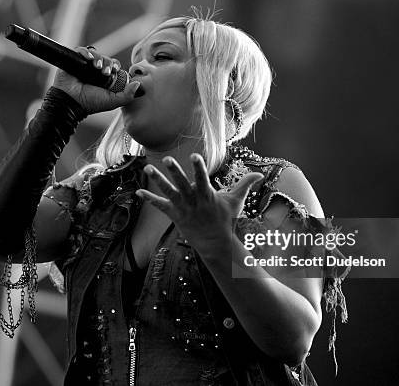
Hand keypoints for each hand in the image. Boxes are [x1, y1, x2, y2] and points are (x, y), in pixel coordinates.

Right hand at [52, 47, 139, 113]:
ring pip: (95, 54)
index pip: (113, 66)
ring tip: (97, 66)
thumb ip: (127, 95)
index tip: (114, 70)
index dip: (115, 66)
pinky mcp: (74, 61)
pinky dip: (86, 52)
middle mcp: (95, 71)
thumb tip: (138, 84)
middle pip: (105, 59)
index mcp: (105, 79)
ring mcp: (84, 65)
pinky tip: (89, 58)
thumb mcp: (113, 101)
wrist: (71, 102)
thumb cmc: (91, 103)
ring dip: (99, 58)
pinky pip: (81, 50)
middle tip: (105, 72)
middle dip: (108, 62)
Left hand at [135, 154, 263, 253]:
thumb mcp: (236, 201)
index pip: (203, 179)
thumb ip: (245, 184)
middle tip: (168, 158)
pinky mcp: (174, 215)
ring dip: (158, 181)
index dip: (199, 168)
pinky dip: (149, 199)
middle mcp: (193, 201)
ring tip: (148, 168)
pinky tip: (138, 191)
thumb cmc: (226, 220)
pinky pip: (160, 206)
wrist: (215, 243)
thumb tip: (260, 174)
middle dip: (175, 172)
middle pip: (183, 184)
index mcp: (207, 195)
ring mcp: (182, 208)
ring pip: (168, 192)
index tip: (195, 156)